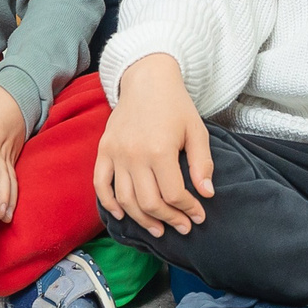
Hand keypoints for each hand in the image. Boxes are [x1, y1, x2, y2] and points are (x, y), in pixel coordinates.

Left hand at [0, 78, 27, 221]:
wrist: (16, 94)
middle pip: (1, 170)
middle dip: (0, 192)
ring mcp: (5, 153)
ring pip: (9, 177)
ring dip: (7, 198)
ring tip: (4, 216)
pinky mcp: (9, 157)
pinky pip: (11, 177)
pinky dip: (11, 195)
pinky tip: (7, 210)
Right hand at [93, 54, 213, 236]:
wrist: (146, 79)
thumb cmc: (175, 105)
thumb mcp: (197, 131)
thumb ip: (202, 164)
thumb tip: (207, 194)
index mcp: (159, 150)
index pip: (174, 194)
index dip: (188, 209)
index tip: (199, 215)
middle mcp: (134, 155)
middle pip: (149, 202)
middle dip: (169, 220)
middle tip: (183, 227)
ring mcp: (116, 153)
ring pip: (125, 200)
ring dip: (142, 219)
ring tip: (158, 228)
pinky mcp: (103, 150)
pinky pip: (100, 184)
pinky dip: (108, 204)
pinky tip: (122, 215)